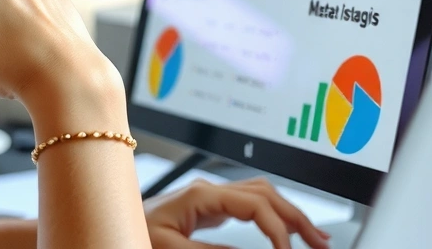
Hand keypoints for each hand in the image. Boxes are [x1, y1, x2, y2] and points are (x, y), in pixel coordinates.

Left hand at [143, 178, 330, 248]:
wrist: (109, 222)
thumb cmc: (130, 231)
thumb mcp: (170, 247)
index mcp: (200, 194)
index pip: (255, 204)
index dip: (277, 229)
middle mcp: (208, 189)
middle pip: (266, 193)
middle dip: (297, 216)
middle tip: (322, 243)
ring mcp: (209, 195)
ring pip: (262, 194)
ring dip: (290, 214)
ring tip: (315, 238)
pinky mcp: (209, 207)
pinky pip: (250, 204)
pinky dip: (274, 217)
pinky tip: (286, 231)